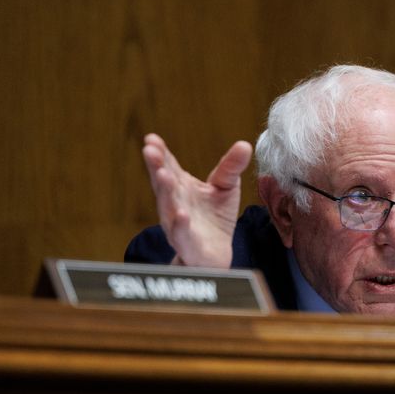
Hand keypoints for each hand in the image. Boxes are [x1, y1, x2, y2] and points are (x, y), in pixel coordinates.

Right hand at [141, 133, 252, 267]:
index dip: (160, 153)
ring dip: (164, 192)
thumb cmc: (215, 218)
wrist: (216, 255)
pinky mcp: (187, 244)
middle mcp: (174, 203)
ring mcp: (177, 224)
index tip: (151, 138)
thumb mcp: (226, 187)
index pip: (168, 167)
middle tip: (150, 150)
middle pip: (163, 184)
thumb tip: (244, 144)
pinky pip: (181, 234)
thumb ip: (231, 167)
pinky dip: (179, 225)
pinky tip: (181, 214)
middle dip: (156, 167)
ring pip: (168, 208)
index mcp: (181, 187)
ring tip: (163, 174)